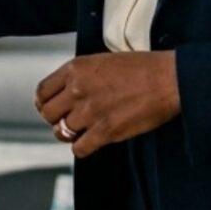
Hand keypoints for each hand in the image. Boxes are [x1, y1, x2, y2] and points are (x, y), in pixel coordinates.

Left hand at [34, 51, 181, 157]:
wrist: (168, 79)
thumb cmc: (142, 68)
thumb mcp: (103, 60)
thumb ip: (82, 75)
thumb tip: (68, 91)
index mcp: (75, 68)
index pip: (43, 91)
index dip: (44, 103)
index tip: (50, 108)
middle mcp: (78, 89)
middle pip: (48, 114)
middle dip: (55, 120)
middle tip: (67, 121)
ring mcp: (91, 111)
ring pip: (62, 132)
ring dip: (70, 134)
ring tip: (82, 131)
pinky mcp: (106, 131)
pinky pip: (80, 148)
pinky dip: (83, 148)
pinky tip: (91, 142)